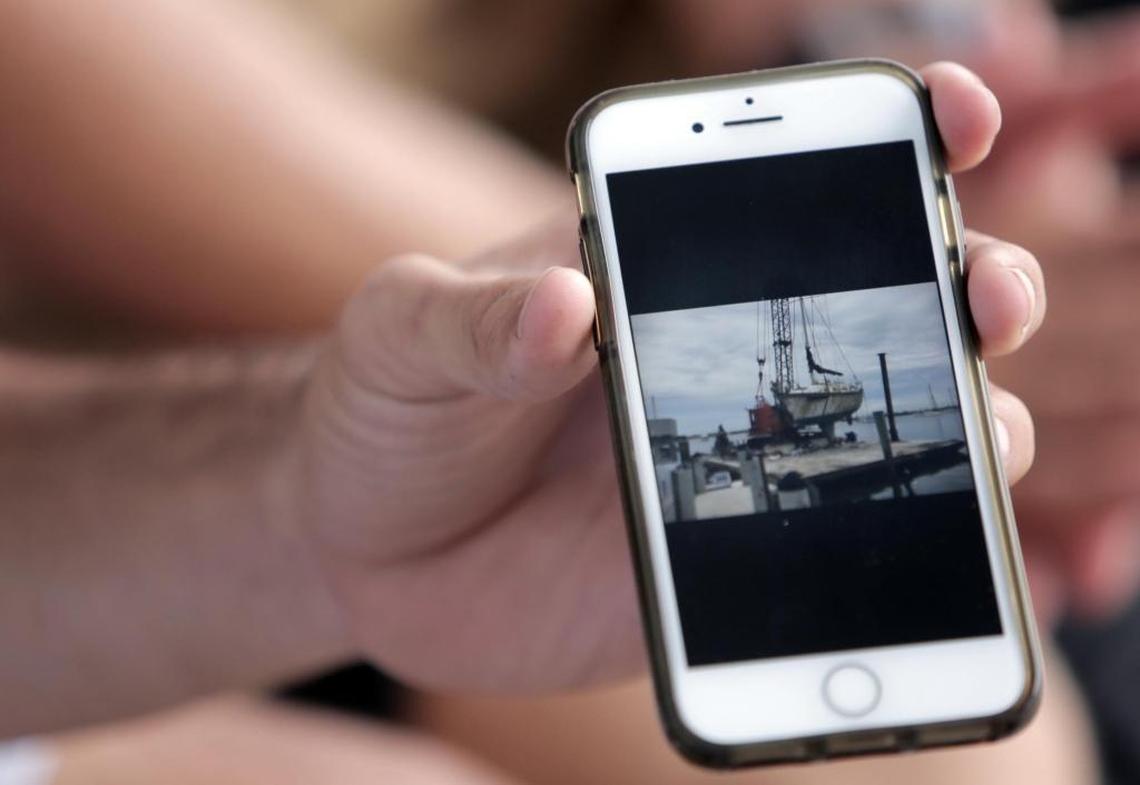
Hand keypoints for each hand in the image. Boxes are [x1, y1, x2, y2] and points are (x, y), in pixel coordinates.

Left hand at [289, 63, 1044, 692]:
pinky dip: (886, 551)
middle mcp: (711, 353)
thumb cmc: (382, 410)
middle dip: (962, 283)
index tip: (950, 110)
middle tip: (984, 292)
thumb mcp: (400, 336)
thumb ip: (471, 319)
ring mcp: (728, 456)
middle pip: (875, 305)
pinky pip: (822, 550)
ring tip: (979, 433)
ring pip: (879, 429)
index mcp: (648, 266)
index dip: (882, 141)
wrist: (361, 548)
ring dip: (960, 423)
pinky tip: (919, 565)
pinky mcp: (717, 555)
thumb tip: (565, 306)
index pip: (781, 185)